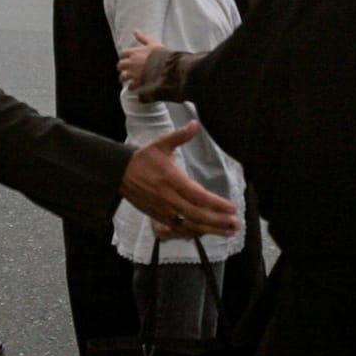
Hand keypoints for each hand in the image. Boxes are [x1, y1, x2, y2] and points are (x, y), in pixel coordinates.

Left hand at [117, 30, 165, 90]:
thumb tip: (135, 31)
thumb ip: (142, 38)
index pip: (122, 54)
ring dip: (125, 78)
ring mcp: (133, 74)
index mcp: (134, 53)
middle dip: (122, 68)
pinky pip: (131, 87)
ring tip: (128, 80)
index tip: (126, 59)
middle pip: (120, 66)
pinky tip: (135, 87)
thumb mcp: (153, 43)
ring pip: (123, 77)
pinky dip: (132, 87)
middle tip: (126, 70)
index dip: (124, 57)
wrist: (167, 67)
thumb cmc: (161, 54)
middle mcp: (131, 63)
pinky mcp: (138, 83)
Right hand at [120, 120, 238, 239]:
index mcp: (171, 179)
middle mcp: (168, 198)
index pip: (198, 196)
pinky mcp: (158, 217)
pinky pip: (179, 229)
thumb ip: (180, 136)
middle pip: (197, 215)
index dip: (216, 204)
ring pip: (189, 225)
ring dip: (210, 230)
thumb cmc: (143, 158)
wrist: (118, 174)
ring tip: (228, 232)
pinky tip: (208, 232)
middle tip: (236, 224)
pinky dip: (195, 233)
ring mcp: (163, 210)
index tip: (232, 208)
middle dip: (218, 221)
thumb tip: (195, 123)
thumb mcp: (161, 144)